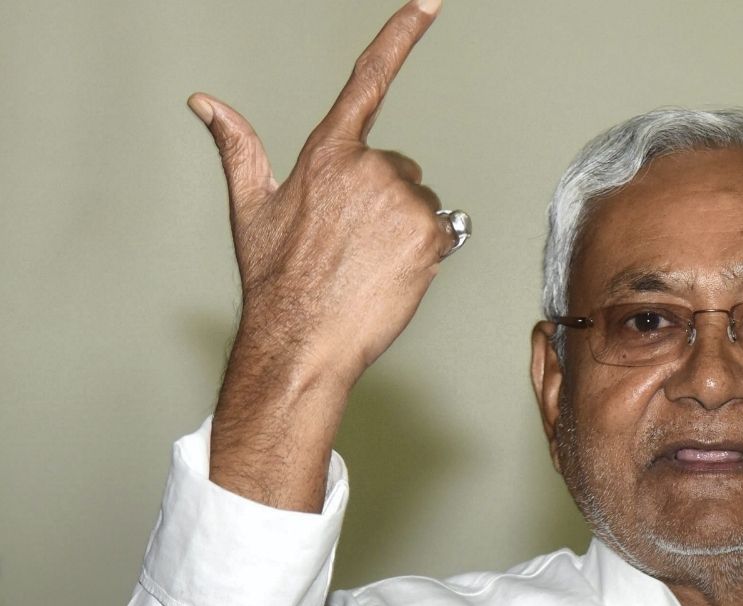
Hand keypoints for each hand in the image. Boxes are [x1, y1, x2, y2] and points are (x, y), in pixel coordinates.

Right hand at [193, 0, 447, 511]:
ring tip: (368, 263)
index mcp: (328, 153)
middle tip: (351, 243)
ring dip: (405, 228)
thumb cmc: (277, 280)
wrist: (304, 341)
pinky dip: (427, 251)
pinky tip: (392, 274)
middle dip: (384, 200)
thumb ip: (238, 146)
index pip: (369, 80)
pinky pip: (444, 232)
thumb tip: (204, 102)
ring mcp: (404, 201)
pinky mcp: (430, 233)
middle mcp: (371, 167)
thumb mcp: (251, 208)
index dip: (402, 35)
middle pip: (399, 168)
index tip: (431, 0)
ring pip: (421, 203)